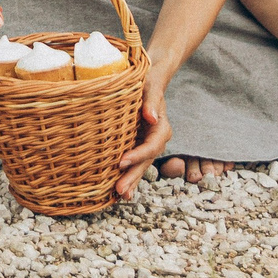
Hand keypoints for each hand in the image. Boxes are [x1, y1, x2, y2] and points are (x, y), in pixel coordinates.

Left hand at [115, 82, 172, 198]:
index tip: (121, 162)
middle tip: (120, 190)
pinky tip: (116, 189)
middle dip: (133, 176)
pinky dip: (126, 174)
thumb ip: (151, 101)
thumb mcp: (150, 86)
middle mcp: (156, 139)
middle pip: (146, 161)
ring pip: (140, 166)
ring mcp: (146, 144)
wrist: (148, 81)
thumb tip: (151, 117)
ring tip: (120, 195)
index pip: (151, 146)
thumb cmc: (147, 81)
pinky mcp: (137, 145)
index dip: (138, 155)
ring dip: (130, 181)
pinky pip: (133, 162)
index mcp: (161, 128)